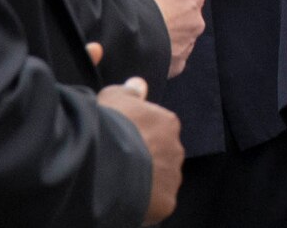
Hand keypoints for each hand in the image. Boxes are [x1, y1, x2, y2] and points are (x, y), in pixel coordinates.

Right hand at [98, 74, 182, 225]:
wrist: (110, 160)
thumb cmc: (111, 125)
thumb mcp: (113, 97)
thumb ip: (128, 91)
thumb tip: (138, 85)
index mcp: (168, 123)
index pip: (157, 129)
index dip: (138, 136)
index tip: (122, 141)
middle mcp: (176, 148)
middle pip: (161, 154)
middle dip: (145, 158)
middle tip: (121, 163)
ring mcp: (173, 176)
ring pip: (160, 179)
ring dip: (146, 180)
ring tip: (122, 181)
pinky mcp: (167, 201)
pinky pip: (157, 202)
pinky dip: (145, 201)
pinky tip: (127, 197)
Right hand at [122, 0, 204, 77]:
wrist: (127, 31)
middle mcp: (196, 21)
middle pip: (181, 16)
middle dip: (166, 15)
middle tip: (143, 15)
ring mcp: (187, 45)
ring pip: (177, 38)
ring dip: (164, 35)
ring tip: (142, 33)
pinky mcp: (176, 66)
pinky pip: (169, 58)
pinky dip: (160, 54)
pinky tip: (145, 49)